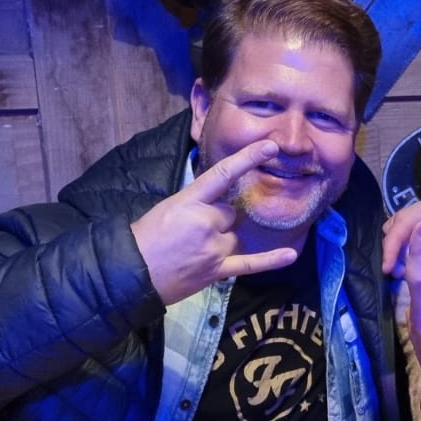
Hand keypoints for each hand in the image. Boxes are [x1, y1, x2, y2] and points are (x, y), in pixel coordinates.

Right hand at [131, 139, 297, 304]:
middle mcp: (206, 222)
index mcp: (189, 201)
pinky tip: (291, 254)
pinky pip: (251, 264)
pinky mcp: (217, 271)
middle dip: (219, 218)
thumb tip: (218, 200)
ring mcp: (213, 247)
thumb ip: (196, 201)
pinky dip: (271, 260)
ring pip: (236, 234)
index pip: (223, 173)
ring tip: (197, 248)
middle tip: (193, 231)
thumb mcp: (167, 207)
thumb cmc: (145, 238)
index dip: (248, 158)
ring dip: (224, 238)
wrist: (130, 274)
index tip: (270, 146)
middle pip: (231, 212)